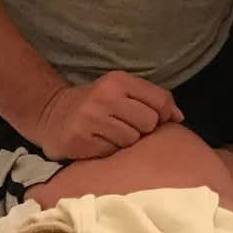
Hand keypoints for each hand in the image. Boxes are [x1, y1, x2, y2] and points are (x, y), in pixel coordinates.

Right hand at [33, 70, 183, 159]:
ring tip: (111, 134)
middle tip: (128, 127)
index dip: (165, 114)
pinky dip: (110, 151)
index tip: (157, 120)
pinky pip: (112, 152)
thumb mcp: (121, 91)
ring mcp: (92, 118)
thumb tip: (179, 117)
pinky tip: (99, 142)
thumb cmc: (95, 103)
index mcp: (119, 80)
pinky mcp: (81, 140)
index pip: (160, 100)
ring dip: (126, 141)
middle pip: (149, 122)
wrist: (52, 114)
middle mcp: (106, 96)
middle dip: (143, 129)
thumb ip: (151, 99)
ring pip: (132, 139)